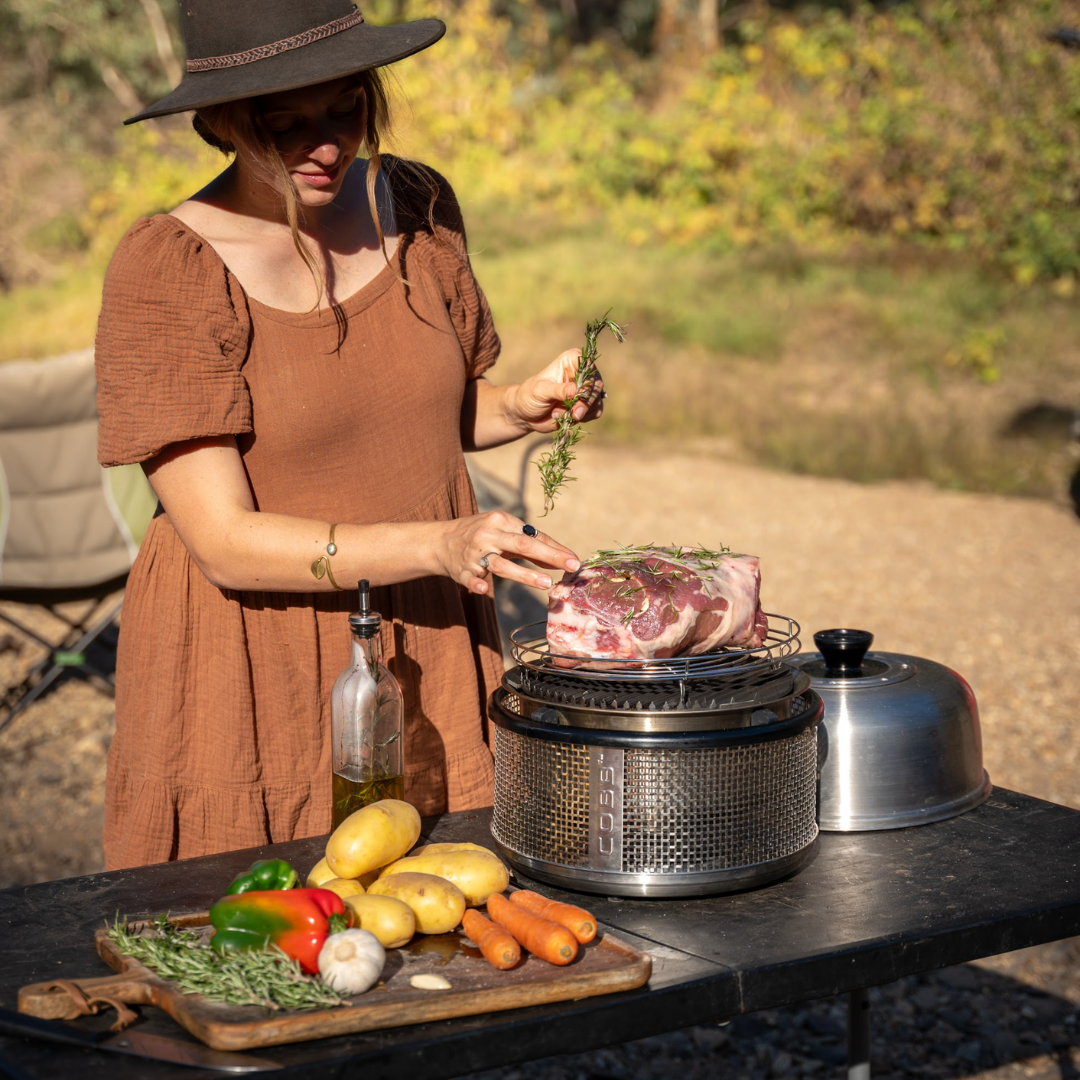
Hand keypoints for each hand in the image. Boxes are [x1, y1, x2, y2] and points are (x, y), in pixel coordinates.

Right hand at [439, 511, 580, 595]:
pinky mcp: (462, 571)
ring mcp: (474, 554)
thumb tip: (561, 556)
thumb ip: (530, 542)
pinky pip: (470, 579)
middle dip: (548, 555)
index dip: (555, 548)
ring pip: (500, 565)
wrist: (441, 541)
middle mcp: (488, 535)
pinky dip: (476, 584)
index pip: (532, 535)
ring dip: (524, 574)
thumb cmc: (481, 535)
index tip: (574, 560)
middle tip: (569, 566)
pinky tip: (484, 589)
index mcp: (500, 521)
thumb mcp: (503, 530)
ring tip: (546, 583)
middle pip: (521, 545)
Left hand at [508, 349, 604, 434]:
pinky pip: (596, 411)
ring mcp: (585, 390)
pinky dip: (585, 418)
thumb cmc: (529, 396)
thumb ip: (559, 390)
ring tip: (561, 415)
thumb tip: (576, 390)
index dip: (587, 380)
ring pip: (597, 400)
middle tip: (574, 414)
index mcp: (571, 361)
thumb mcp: (540, 391)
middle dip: (586, 402)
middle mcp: (581, 373)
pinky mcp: (586, 404)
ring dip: (582, 412)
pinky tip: (569, 418)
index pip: (588, 365)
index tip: (577, 395)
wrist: (525, 414)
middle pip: (596, 384)